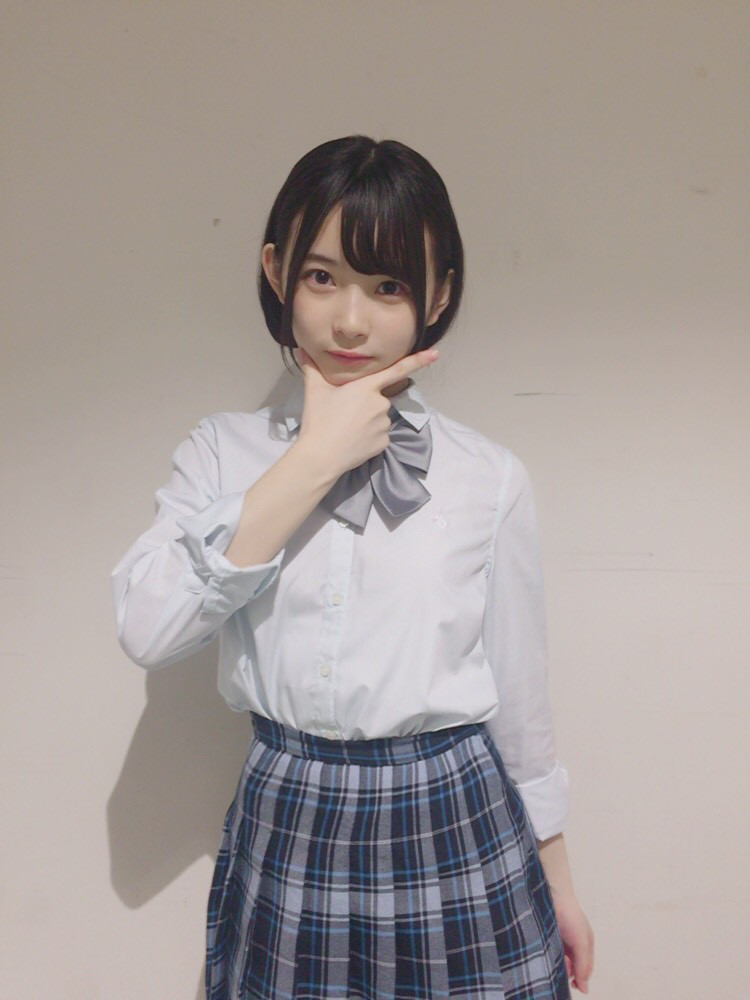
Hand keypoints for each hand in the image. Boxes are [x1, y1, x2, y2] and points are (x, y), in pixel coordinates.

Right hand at [292, 346, 439, 478]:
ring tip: (346, 429)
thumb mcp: (314, 391)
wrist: (321, 455)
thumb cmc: (318, 420)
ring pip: (379, 418)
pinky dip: (370, 437)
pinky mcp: (384, 442)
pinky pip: (380, 435)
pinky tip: (354, 441)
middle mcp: (380, 404)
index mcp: (366, 387)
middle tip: (343, 415)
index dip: (417, 361)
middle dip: (365, 405)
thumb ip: (311, 368)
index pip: (396, 370)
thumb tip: (301, 350)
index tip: (435, 354)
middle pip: (377, 399)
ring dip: (368, 421)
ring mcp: (384, 424)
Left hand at [551, 890, 594, 993]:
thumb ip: (584, 965)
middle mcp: (571, 946)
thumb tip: (585, 990)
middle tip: (565, 960)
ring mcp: (557, 943)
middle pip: (571, 970)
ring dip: (557, 964)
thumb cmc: (570, 915)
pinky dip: (548, 958)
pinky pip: (547, 956)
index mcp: (584, 946)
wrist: (551, 894)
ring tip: (555, 953)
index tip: (573, 982)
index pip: (584, 972)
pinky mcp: (545, 939)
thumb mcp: (582, 942)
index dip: (579, 978)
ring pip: (558, 964)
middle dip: (568, 970)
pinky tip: (547, 952)